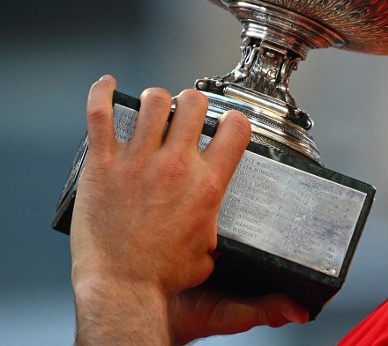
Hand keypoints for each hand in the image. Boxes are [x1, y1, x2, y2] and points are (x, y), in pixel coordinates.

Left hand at [70, 76, 306, 343]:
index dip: (233, 120)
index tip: (227, 123)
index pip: (235, 128)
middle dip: (192, 103)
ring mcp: (137, 162)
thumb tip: (287, 303)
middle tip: (186, 114)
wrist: (121, 295)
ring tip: (153, 108)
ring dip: (155, 100)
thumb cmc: (165, 288)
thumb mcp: (217, 272)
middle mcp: (176, 166)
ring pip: (152, 101)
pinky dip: (101, 93)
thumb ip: (247, 278)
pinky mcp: (103, 165)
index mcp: (208, 186)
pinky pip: (99, 115)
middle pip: (193, 103)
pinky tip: (105, 85)